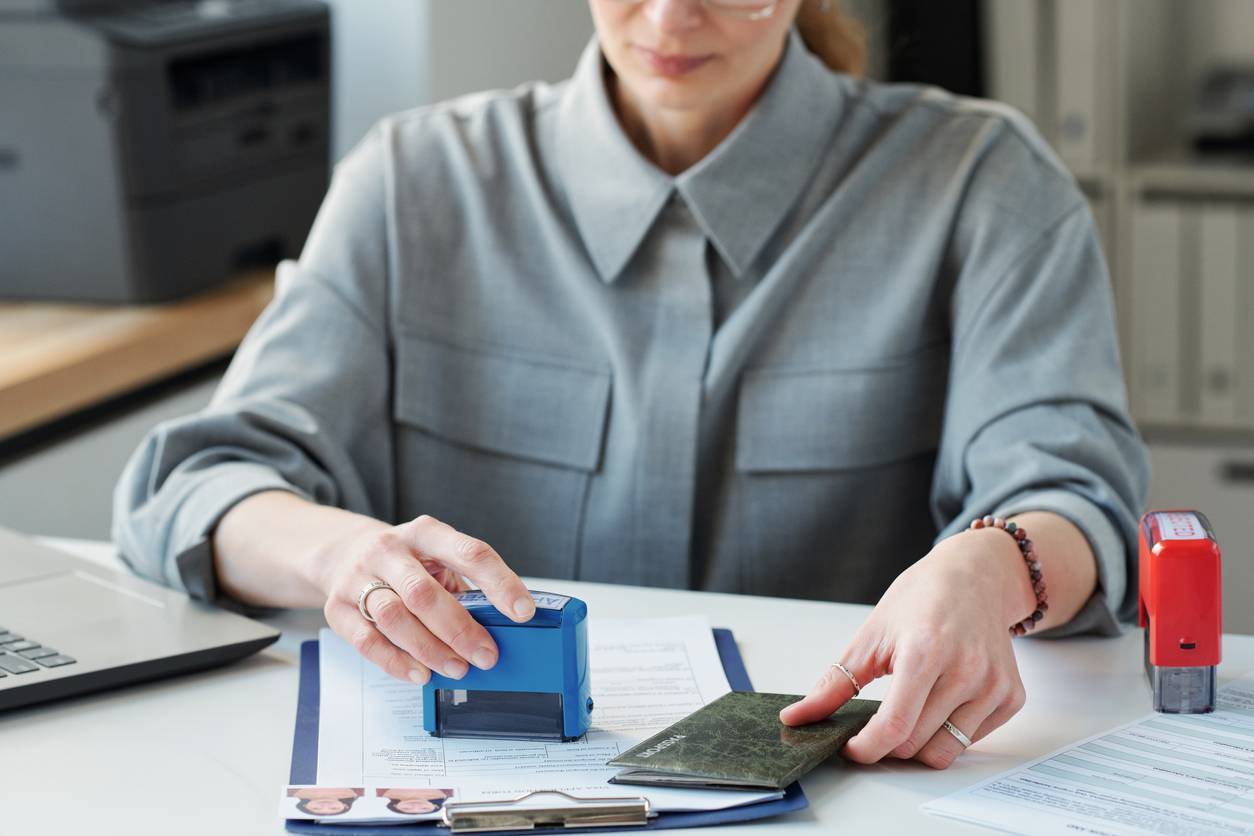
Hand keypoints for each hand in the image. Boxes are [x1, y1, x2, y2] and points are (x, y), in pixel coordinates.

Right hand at [316, 514, 534, 684]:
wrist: (343, 552)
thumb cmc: (405, 562)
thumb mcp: (437, 559)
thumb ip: (464, 586)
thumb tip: (502, 627)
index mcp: (426, 532)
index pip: (470, 553)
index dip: (500, 583)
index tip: (523, 612)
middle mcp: (390, 550)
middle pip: (425, 593)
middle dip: (460, 630)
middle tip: (486, 656)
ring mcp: (358, 577)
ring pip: (394, 618)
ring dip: (429, 650)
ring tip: (456, 668)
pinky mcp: (337, 606)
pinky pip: (366, 640)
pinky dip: (396, 662)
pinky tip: (419, 673)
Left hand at [779, 527, 1031, 767]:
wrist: (975, 577)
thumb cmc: (921, 599)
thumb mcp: (871, 634)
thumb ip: (835, 682)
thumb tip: (798, 717)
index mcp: (925, 652)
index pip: (893, 726)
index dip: (866, 748)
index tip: (851, 748)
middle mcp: (966, 671)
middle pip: (915, 744)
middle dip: (886, 744)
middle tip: (875, 724)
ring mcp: (993, 685)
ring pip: (944, 751)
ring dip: (918, 743)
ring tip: (909, 710)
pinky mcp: (1011, 696)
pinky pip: (971, 740)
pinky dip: (949, 732)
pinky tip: (941, 700)